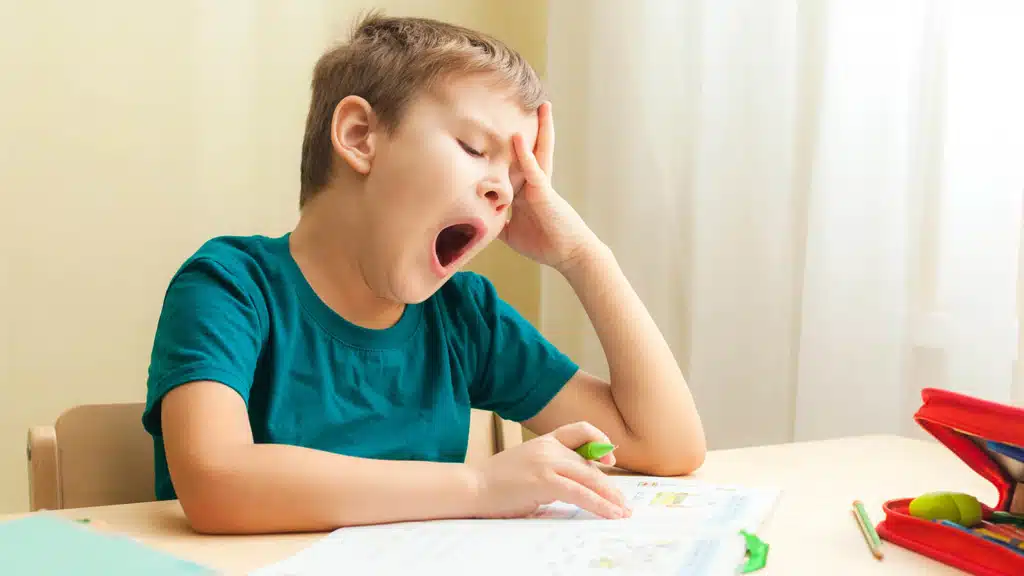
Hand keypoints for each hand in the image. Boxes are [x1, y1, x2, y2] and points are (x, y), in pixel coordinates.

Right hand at [467, 421, 630, 519]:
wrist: (472, 487)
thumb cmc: (496, 482)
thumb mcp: (527, 466)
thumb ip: (550, 469)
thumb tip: (575, 485)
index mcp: (544, 441)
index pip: (580, 430)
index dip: (600, 441)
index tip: (610, 460)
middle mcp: (549, 447)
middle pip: (590, 463)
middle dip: (610, 484)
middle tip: (623, 501)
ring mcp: (547, 462)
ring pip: (590, 479)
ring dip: (611, 497)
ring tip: (622, 511)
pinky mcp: (545, 481)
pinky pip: (581, 493)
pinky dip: (600, 504)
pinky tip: (610, 513)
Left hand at [500, 102, 599, 273]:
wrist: (569, 255)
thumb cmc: (545, 243)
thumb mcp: (512, 233)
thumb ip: (497, 222)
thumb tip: (478, 220)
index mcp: (527, 191)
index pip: (517, 163)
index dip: (512, 146)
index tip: (502, 127)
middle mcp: (534, 183)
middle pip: (531, 150)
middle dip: (532, 128)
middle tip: (530, 103)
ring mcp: (540, 185)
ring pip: (538, 152)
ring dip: (540, 129)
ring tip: (542, 106)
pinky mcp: (544, 193)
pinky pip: (534, 170)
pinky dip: (525, 155)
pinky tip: (519, 138)